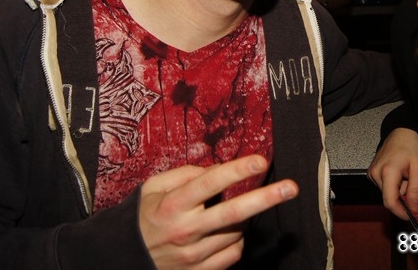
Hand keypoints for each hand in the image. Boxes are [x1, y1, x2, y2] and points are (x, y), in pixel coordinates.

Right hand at [139, 155, 297, 268]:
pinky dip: (238, 240)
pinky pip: (233, 253)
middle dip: (266, 199)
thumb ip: (184, 174)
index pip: (209, 184)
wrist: (126, 258)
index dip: (236, 171)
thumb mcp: (153, 188)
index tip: (260, 160)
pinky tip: (228, 231)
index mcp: (172, 205)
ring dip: (246, 217)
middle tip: (291, 187)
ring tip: (239, 207)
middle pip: (233, 213)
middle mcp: (185, 231)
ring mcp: (193, 255)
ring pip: (237, 232)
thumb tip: (216, 168)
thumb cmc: (144, 217)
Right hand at [368, 128, 417, 219]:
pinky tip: (403, 177)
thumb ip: (415, 191)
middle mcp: (376, 173)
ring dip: (401, 192)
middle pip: (390, 198)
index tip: (412, 215)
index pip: (390, 202)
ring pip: (388, 193)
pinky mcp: (373, 172)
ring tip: (411, 180)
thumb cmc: (411, 146)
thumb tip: (414, 209)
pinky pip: (385, 186)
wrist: (402, 131)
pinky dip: (395, 186)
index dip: (401, 212)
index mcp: (387, 172)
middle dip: (405, 200)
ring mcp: (372, 173)